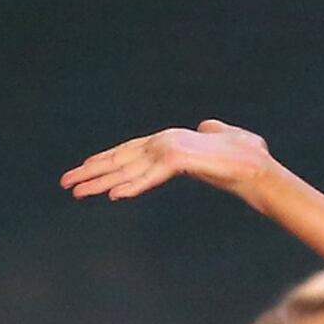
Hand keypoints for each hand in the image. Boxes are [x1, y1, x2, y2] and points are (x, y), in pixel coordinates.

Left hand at [63, 120, 272, 203]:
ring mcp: (169, 149)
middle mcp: (163, 141)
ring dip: (99, 182)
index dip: (104, 161)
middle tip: (65, 183)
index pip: (127, 151)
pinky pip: (150, 178)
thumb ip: (209, 133)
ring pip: (127, 170)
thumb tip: (206, 127)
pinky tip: (112, 196)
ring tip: (75, 192)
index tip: (83, 171)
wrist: (258, 167)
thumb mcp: (221, 142)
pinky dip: (131, 186)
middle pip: (119, 160)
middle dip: (91, 172)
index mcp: (167, 139)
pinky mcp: (180, 160)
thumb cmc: (246, 157)